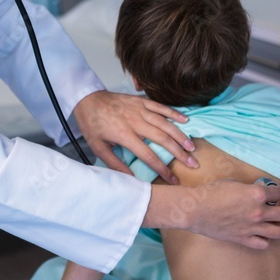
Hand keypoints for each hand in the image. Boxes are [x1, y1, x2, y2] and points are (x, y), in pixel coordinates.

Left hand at [72, 90, 197, 183]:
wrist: (87, 100)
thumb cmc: (92, 125)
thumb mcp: (98, 147)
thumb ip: (115, 163)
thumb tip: (131, 179)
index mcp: (124, 135)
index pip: (148, 156)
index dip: (163, 169)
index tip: (173, 180)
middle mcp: (135, 122)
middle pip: (162, 139)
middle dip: (179, 153)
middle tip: (193, 163)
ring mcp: (139, 109)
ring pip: (165, 123)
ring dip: (180, 135)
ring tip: (192, 147)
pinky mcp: (141, 101)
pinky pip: (160, 107)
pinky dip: (174, 113)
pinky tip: (185, 120)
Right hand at [146, 179, 279, 248]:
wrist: (196, 209)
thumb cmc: (212, 192)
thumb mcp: (233, 183)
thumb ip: (249, 188)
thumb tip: (257, 190)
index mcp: (257, 194)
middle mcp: (259, 212)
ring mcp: (252, 227)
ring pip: (279, 232)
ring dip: (278, 226)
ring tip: (272, 222)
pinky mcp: (244, 239)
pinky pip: (263, 244)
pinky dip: (264, 239)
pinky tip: (260, 233)